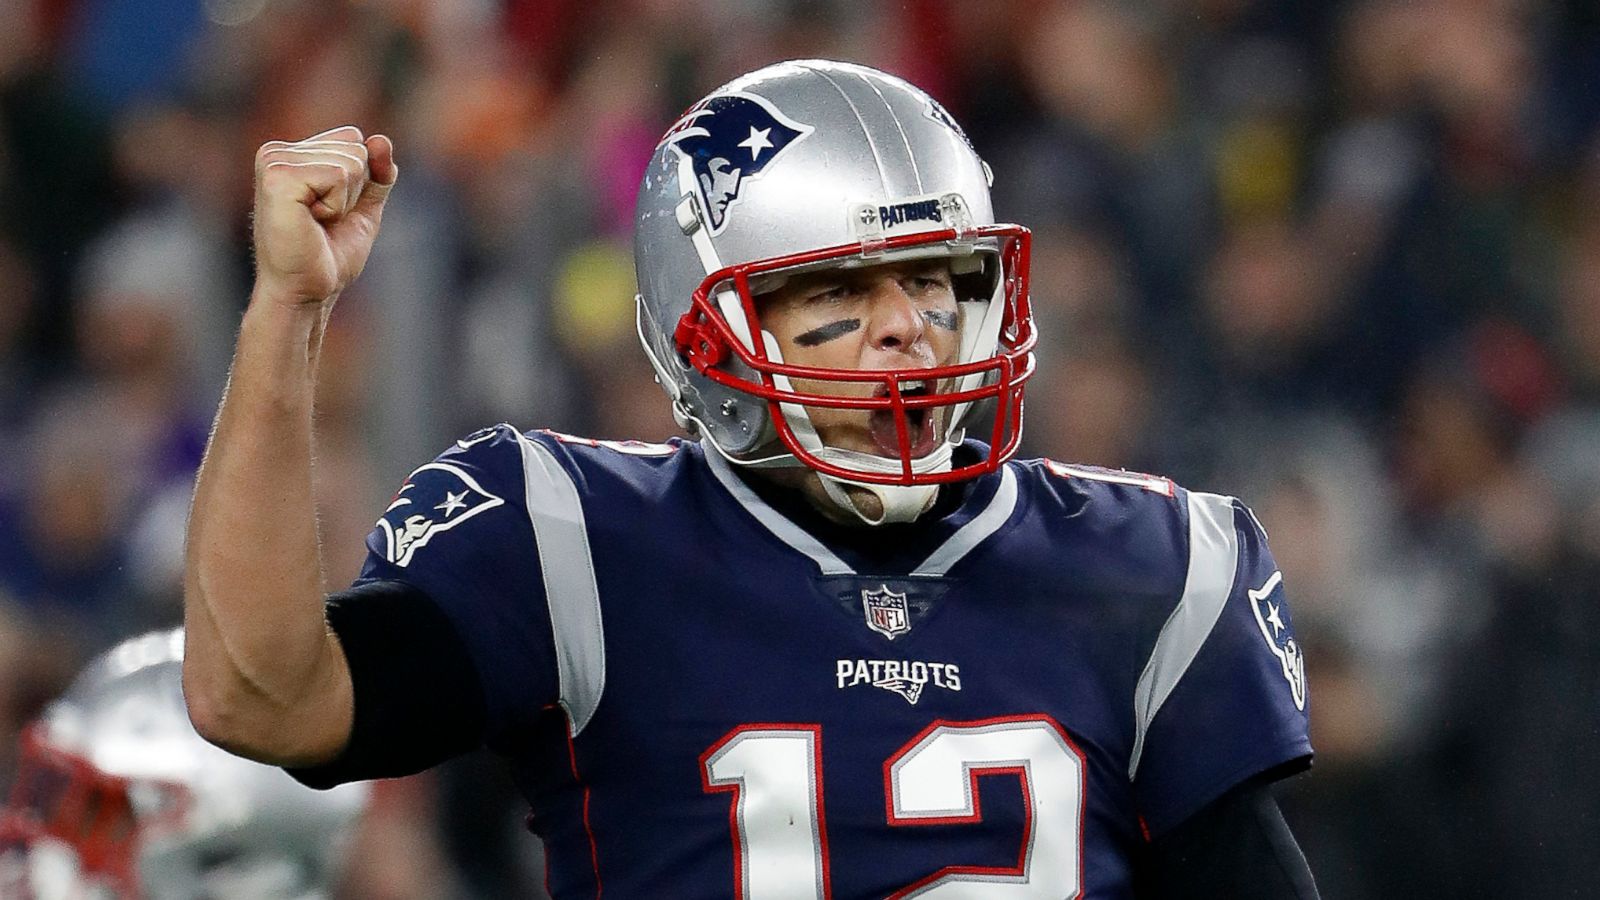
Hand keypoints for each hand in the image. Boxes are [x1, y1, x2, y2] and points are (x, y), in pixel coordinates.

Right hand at [251, 126, 397, 306]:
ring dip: (344, 201)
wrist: (308, 291)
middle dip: (353, 192)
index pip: (353, 139)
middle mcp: (277, 151)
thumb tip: (381, 139)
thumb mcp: (364, 207)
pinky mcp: (277, 177)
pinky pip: (338, 175)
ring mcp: (273, 161)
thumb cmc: (329, 254)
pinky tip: (310, 221)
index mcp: (292, 154)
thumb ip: (377, 173)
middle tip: (322, 221)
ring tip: (315, 222)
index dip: (359, 181)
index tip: (330, 210)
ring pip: (350, 161)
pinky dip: (336, 206)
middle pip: (355, 148)